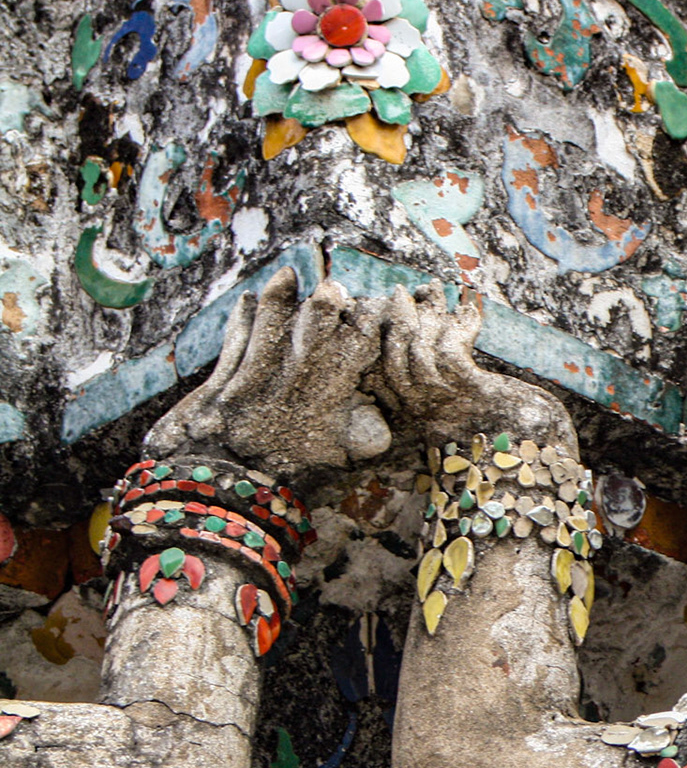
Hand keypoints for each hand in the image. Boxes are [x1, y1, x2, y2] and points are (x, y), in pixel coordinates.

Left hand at [145, 269, 391, 480]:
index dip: (367, 324)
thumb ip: (364, 439)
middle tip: (335, 289)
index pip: (355, 348)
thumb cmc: (287, 479)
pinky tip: (247, 300)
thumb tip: (385, 423)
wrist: (225, 492)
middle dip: (328, 303)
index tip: (374, 310)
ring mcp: (254, 377)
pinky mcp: (222, 381)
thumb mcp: (338, 464)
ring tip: (288, 276)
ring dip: (280, 297)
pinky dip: (241, 317)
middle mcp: (293, 381)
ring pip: (271, 324)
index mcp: (327, 399)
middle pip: (314, 327)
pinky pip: (235, 339)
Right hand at [375, 285, 576, 454]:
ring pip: (419, 351)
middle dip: (393, 322)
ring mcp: (450, 403)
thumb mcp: (476, 419)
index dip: (380, 346)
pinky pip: (452, 349)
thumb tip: (448, 362)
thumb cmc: (517, 442)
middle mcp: (430, 413)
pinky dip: (458, 323)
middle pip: (393, 362)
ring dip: (426, 314)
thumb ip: (456, 397)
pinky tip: (468, 305)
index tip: (380, 316)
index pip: (386, 380)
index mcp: (425, 419)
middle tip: (399, 292)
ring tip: (432, 289)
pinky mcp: (474, 393)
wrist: (542, 468)